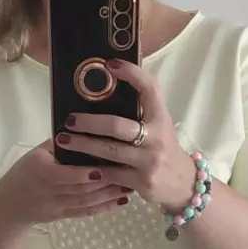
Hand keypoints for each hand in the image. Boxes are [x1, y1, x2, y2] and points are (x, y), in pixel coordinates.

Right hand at [0, 141, 131, 228]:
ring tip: (130, 185)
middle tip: (128, 171)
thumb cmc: (23, 173)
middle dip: (106, 182)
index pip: (64, 174)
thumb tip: (85, 128)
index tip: (104, 166)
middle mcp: (50, 191)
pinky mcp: (64, 216)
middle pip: (81, 188)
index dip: (84, 173)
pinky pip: (86, 213)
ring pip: (87, 201)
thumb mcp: (35, 154)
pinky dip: (105, 208)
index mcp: (40, 171)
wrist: (10, 206)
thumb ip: (58, 144)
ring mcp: (57, 206)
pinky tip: (121, 202)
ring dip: (110, 194)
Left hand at [53, 59, 196, 215]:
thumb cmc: (164, 149)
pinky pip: (109, 173)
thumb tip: (109, 87)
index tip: (110, 64)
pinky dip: (90, 168)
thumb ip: (141, 111)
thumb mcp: (160, 126)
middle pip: (117, 125)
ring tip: (64, 139)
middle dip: (89, 122)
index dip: (131, 73)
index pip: (149, 88)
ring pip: (108, 150)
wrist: (183, 184)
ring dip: (82, 144)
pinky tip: (76, 164)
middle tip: (70, 119)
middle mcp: (156, 138)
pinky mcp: (140, 181)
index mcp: (161, 118)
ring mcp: (148, 161)